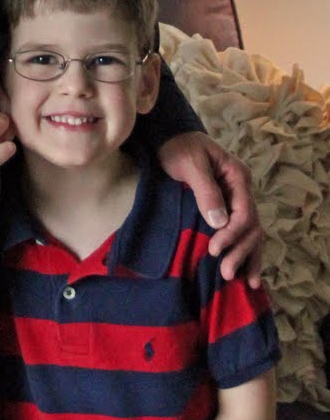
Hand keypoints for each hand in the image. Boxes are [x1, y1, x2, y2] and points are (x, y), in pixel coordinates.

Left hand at [158, 131, 261, 285]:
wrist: (167, 137)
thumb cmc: (178, 147)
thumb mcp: (190, 164)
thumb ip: (205, 191)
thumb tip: (219, 222)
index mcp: (238, 177)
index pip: (244, 213)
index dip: (232, 234)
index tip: (215, 250)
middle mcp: (241, 190)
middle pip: (251, 227)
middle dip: (241, 251)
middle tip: (226, 273)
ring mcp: (235, 199)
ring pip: (249, 233)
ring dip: (246, 256)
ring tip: (243, 282)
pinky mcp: (224, 207)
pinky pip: (238, 231)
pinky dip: (242, 250)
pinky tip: (244, 271)